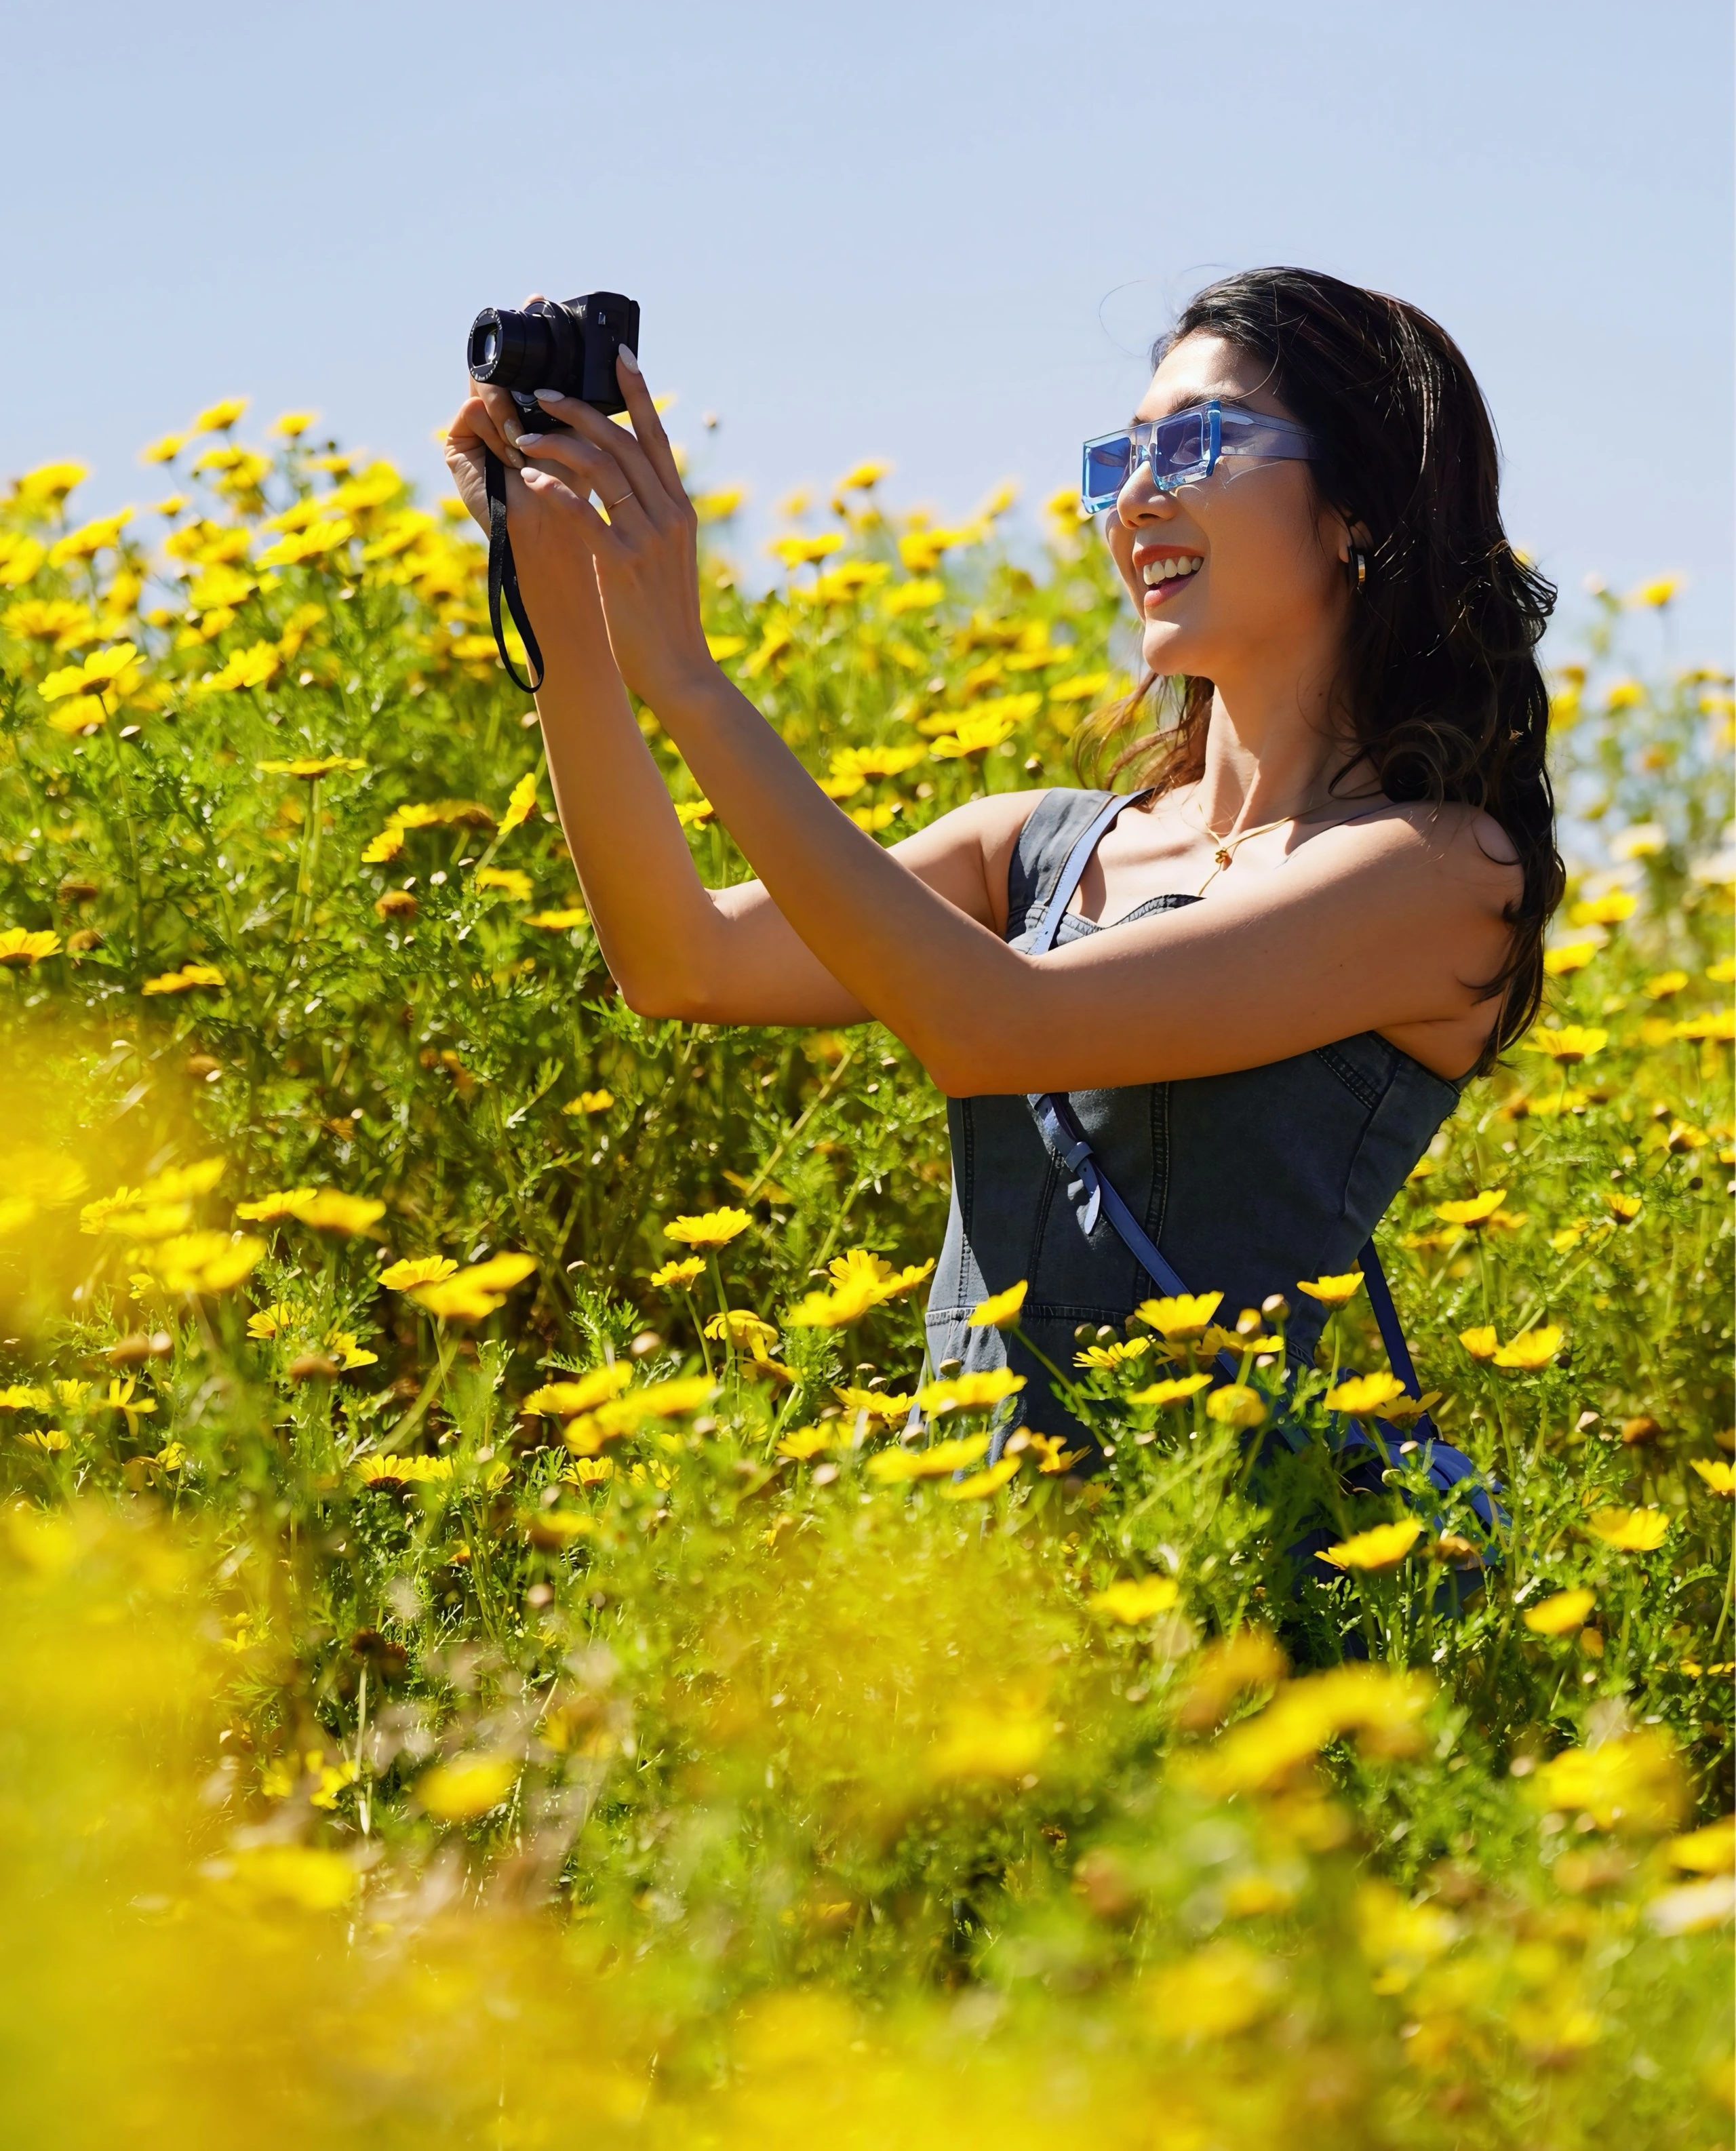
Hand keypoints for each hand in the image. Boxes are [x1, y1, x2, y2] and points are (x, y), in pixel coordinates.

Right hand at [441, 291, 565, 535]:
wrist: (555, 533)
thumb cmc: (576, 488)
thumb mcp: (584, 431)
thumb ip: (582, 396)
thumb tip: (616, 351)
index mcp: (525, 405)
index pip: (520, 361)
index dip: (528, 333)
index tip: (537, 297)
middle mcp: (496, 411)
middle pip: (497, 365)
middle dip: (514, 352)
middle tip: (528, 312)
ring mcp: (474, 426)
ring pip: (487, 386)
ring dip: (512, 410)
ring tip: (526, 442)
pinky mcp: (456, 444)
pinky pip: (473, 410)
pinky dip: (496, 428)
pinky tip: (511, 454)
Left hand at [511, 350, 717, 713]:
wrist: (680, 670)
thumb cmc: (664, 619)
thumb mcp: (666, 559)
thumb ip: (650, 520)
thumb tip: (624, 490)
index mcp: (679, 509)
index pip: (657, 437)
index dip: (638, 393)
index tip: (618, 354)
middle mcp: (668, 515)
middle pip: (623, 441)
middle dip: (580, 408)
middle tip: (543, 390)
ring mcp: (646, 538)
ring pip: (601, 468)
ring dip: (558, 443)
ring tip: (523, 434)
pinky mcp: (621, 565)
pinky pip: (584, 513)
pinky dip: (555, 489)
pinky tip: (530, 477)